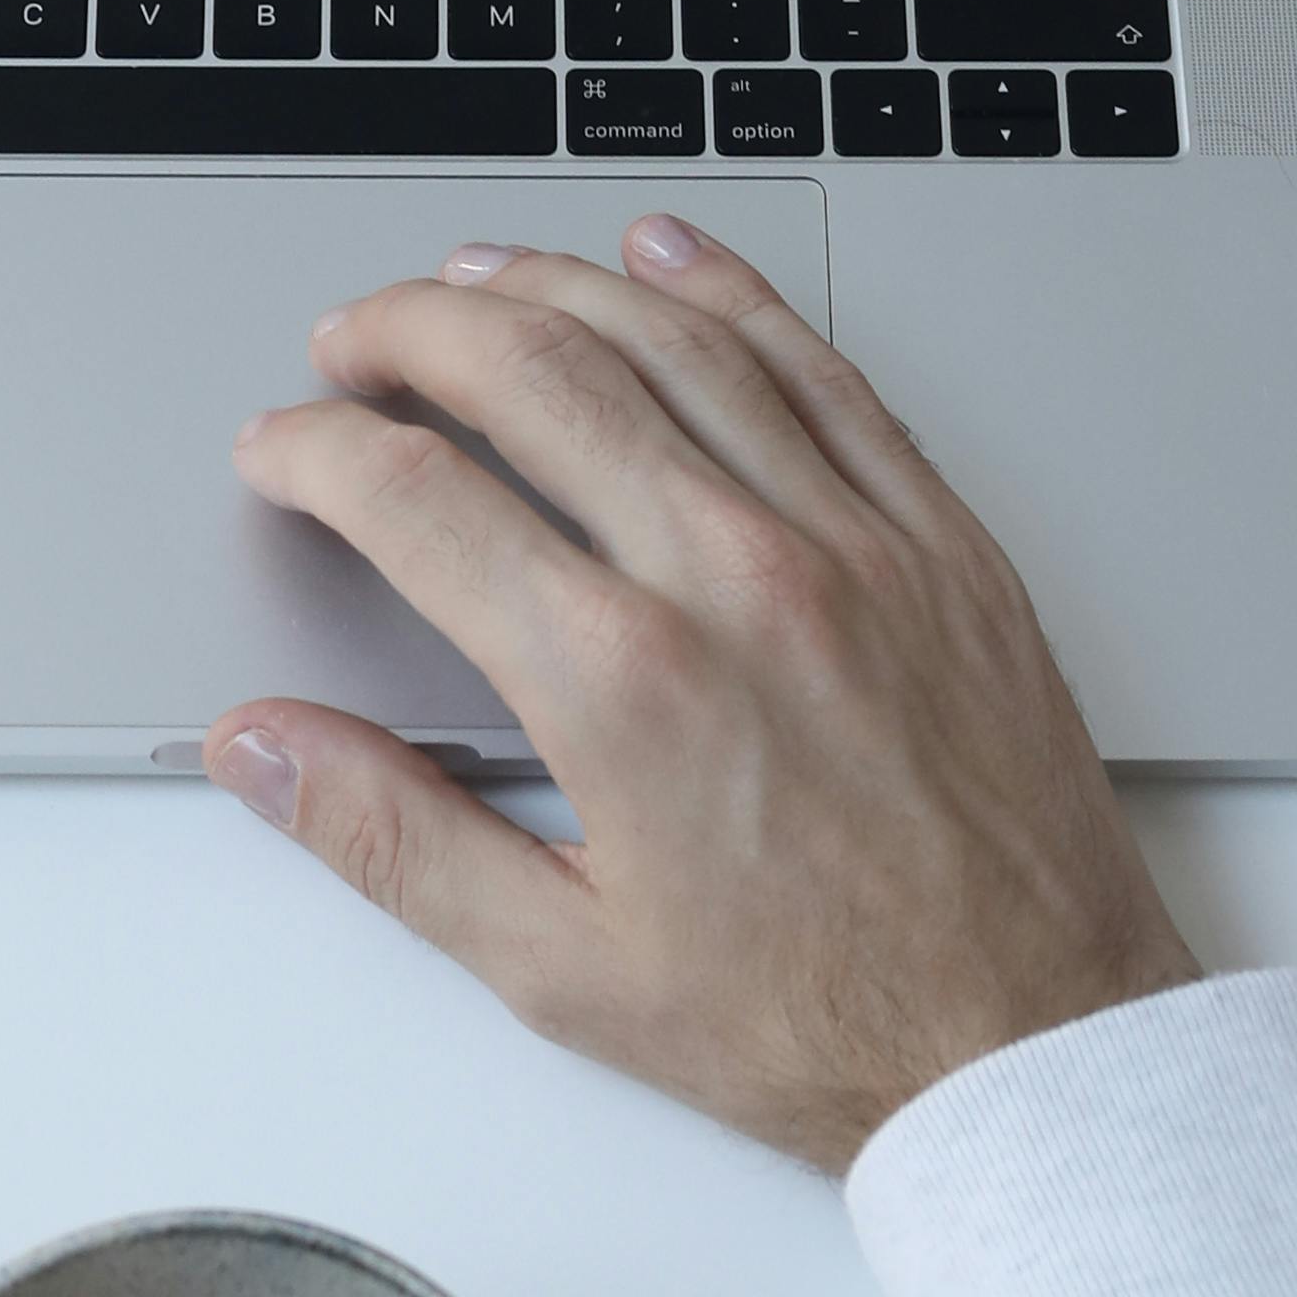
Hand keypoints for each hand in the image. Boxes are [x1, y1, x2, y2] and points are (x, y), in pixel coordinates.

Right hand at [205, 215, 1192, 1170]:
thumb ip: (393, 839)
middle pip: (536, 373)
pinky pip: (820, 365)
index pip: (418, 499)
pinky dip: (730, 290)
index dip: (315, 452)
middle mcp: (735, 575)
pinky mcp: (940, 535)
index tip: (279, 450)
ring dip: (551, 285)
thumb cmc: (819, 1023)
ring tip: (471, 279)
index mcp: (623, 683)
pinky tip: (670, 254)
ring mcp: (851, 538)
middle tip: (353, 340)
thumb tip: (264, 745)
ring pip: (673, 339)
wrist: (1032, 1041)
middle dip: (413, 331)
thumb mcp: (563, 969)